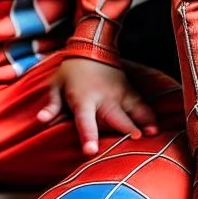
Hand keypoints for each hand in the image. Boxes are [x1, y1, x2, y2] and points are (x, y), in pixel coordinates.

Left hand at [36, 58, 157, 155]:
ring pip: (133, 110)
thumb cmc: (70, 72)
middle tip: (135, 141)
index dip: (88, 136)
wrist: (92, 47)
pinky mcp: (129, 90)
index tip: (91, 151)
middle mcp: (104, 98)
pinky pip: (141, 104)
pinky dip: (149, 115)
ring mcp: (119, 93)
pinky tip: (156, 127)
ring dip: (142, 122)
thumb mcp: (55, 85)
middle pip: (115, 117)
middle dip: (125, 129)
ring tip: (152, 134)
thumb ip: (51, 105)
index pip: (85, 121)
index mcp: (83, 100)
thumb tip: (40, 121)